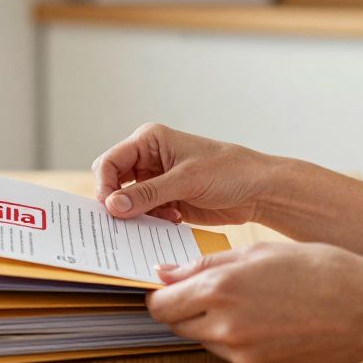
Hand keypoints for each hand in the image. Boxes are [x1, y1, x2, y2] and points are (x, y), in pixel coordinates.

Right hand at [92, 123, 275, 224]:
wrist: (258, 191)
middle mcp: (149, 159)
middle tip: (127, 219)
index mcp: (149, 141)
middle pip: (114, 182)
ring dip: (139, 214)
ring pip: (128, 202)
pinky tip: (174, 219)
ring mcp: (157, 181)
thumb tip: (113, 205)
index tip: (109, 208)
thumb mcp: (186, 180)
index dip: (104, 184)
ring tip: (164, 216)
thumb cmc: (229, 171)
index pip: (110, 162)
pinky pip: (145, 214)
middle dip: (119, 202)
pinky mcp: (166, 200)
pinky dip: (152, 221)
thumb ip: (147, 193)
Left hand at [146, 242, 362, 362]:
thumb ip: (206, 264)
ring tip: (253, 303)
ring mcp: (243, 355)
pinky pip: (236, 356)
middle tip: (210, 292)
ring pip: (205, 341)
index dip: (160, 295)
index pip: (161, 304)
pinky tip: (272, 322)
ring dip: (213, 324)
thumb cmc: (319, 268)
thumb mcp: (259, 251)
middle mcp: (225, 327)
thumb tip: (164, 274)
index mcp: (220, 289)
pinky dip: (242, 341)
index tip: (168, 287)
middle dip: (184, 309)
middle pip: (177, 326)